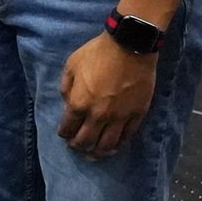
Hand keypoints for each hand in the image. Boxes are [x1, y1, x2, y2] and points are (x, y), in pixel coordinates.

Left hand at [56, 33, 155, 156]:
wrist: (130, 47)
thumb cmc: (97, 53)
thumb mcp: (71, 65)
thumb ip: (66, 87)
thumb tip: (67, 101)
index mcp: (78, 103)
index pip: (68, 129)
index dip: (64, 134)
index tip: (64, 134)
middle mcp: (98, 115)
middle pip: (86, 141)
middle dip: (78, 147)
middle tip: (77, 147)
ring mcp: (119, 117)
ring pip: (107, 145)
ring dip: (98, 152)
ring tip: (94, 154)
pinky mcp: (137, 114)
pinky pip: (127, 136)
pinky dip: (119, 144)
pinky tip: (114, 146)